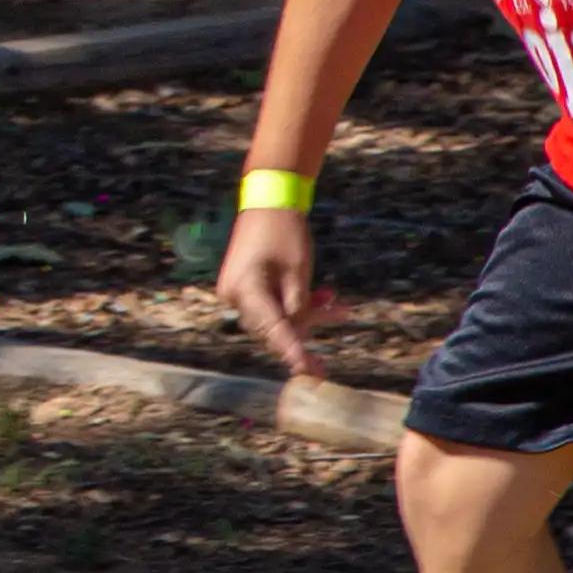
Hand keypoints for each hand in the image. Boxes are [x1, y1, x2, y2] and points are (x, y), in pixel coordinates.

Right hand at [218, 205, 324, 378]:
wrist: (269, 199)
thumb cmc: (284, 231)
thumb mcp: (299, 272)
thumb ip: (298, 307)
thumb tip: (297, 332)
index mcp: (245, 290)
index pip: (273, 329)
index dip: (293, 352)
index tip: (308, 373)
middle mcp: (234, 294)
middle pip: (273, 326)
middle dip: (306, 329)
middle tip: (333, 339)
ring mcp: (237, 290)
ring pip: (275, 316)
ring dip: (306, 313)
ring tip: (338, 305)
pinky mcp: (246, 284)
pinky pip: (272, 303)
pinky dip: (295, 302)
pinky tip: (323, 296)